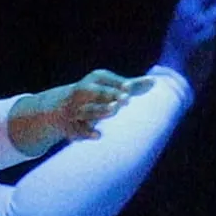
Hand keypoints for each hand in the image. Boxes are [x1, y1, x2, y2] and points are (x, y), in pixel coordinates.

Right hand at [2, 66, 143, 158]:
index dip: (118, 85)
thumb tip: (155, 82)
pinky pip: (77, 130)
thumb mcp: (111, 87)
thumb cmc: (96, 95)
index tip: (130, 90)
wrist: (60, 109)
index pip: (106, 80)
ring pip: (87, 110)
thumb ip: (133, 86)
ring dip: (100, 111)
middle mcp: (83, 92)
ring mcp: (75, 109)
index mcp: (95, 80)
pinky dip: (87, 133)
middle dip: (109, 95)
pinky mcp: (71, 126)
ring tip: (114, 110)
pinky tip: (99, 136)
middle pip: (96, 93)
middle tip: (126, 100)